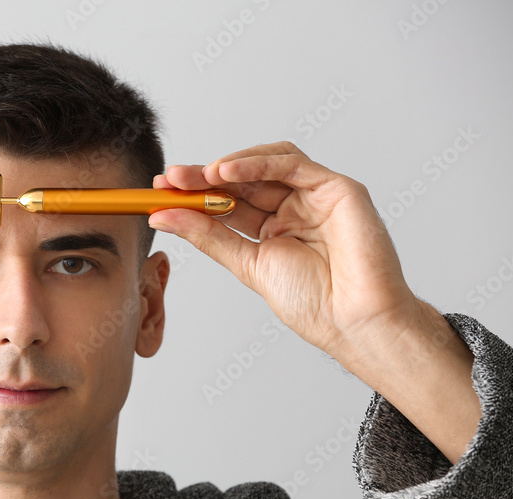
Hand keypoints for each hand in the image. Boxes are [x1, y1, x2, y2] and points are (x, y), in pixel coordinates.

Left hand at [149, 141, 421, 364]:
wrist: (353, 321)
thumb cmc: (313, 302)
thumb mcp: (247, 264)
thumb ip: (208, 237)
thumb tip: (165, 215)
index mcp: (272, 229)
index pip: (227, 202)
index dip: (194, 194)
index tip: (159, 192)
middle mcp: (293, 208)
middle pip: (242, 181)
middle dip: (202, 177)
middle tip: (169, 179)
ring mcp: (315, 196)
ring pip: (264, 164)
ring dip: (226, 167)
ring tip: (194, 177)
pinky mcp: (337, 188)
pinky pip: (292, 164)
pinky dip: (256, 164)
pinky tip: (226, 172)